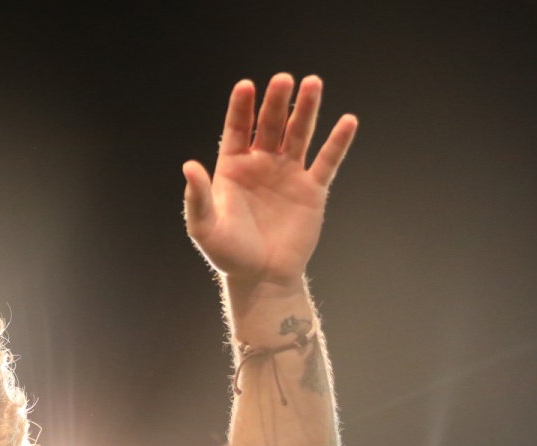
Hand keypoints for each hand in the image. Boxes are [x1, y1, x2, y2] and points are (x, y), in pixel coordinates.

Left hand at [183, 74, 356, 294]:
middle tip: (283, 79)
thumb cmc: (229, 254)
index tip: (246, 85)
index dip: (241, 108)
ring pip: (299, 134)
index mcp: (233, 168)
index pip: (237, 129)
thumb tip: (189, 166)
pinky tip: (347, 121)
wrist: (262, 277)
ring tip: (312, 83)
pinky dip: (338, 142)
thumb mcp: (205, 227)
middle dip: (276, 102)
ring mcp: (288, 174)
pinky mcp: (312, 189)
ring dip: (306, 109)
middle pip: (270, 125)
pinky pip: (327, 161)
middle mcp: (261, 164)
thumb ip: (198, 197)